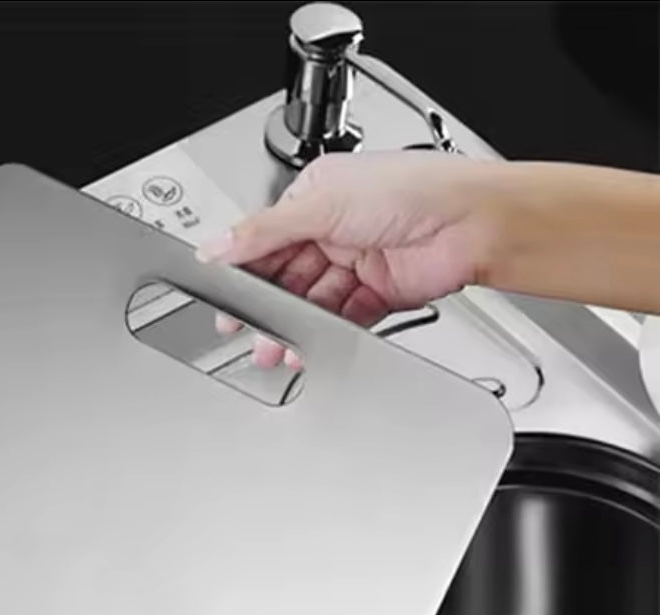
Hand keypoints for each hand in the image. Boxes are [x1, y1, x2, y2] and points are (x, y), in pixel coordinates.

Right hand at [195, 150, 507, 367]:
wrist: (474, 224)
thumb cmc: (417, 190)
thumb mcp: (323, 203)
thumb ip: (263, 231)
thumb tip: (216, 246)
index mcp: (317, 195)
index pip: (265, 238)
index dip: (243, 269)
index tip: (223, 296)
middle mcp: (335, 228)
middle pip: (285, 275)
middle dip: (266, 306)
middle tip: (245, 329)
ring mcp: (355, 262)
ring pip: (309, 302)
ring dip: (292, 326)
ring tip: (274, 347)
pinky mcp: (375, 294)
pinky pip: (338, 319)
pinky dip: (322, 335)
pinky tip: (308, 346)